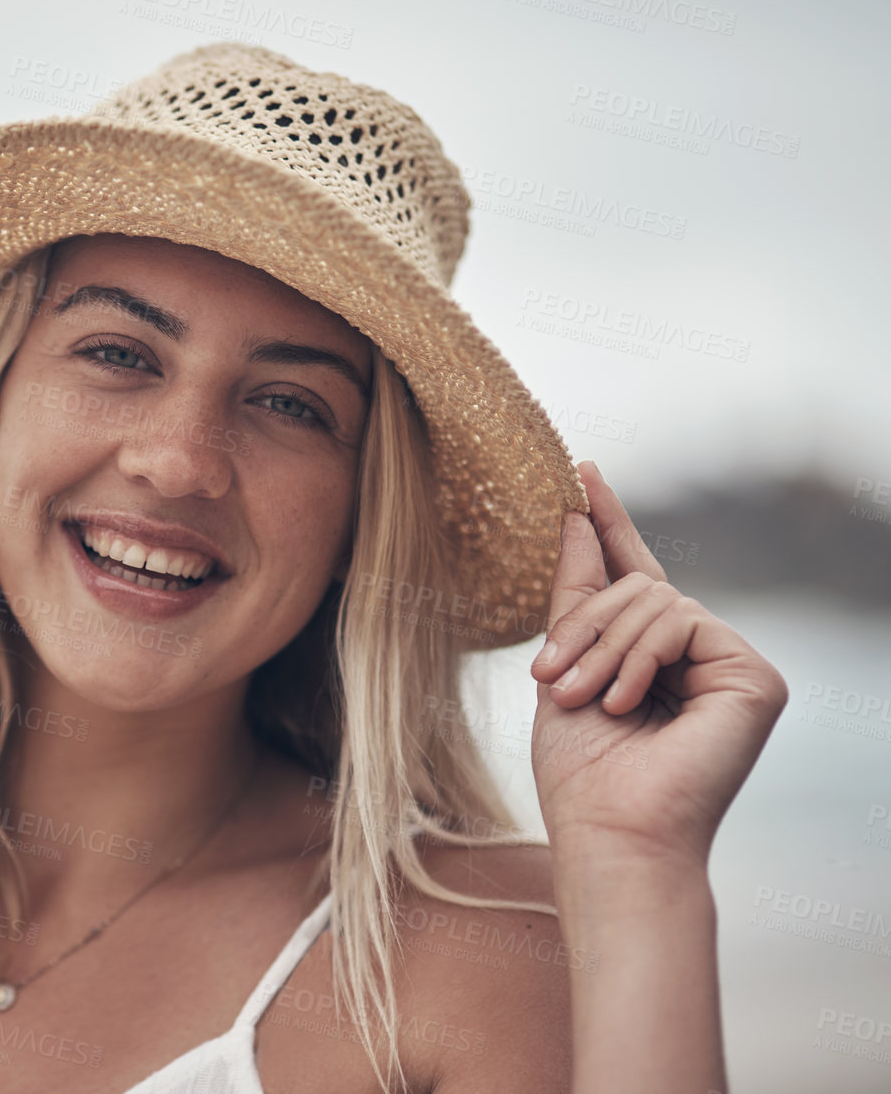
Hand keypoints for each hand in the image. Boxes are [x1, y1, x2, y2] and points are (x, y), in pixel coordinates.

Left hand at [528, 461, 788, 869]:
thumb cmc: (581, 772)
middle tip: (547, 679)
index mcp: (653, 657)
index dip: (607, 521)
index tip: (581, 470)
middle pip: (637, 585)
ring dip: (602, 645)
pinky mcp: (756, 678)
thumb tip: (572, 514)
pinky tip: (627, 702)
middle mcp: (700, 657)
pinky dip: (642, 655)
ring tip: (580, 698)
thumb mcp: (563, 666)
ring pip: (656, 599)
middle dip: (583, 624)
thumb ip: (576, 595)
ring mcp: (732, 666)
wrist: (610, 833)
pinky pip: (684, 620)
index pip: (634, 575)